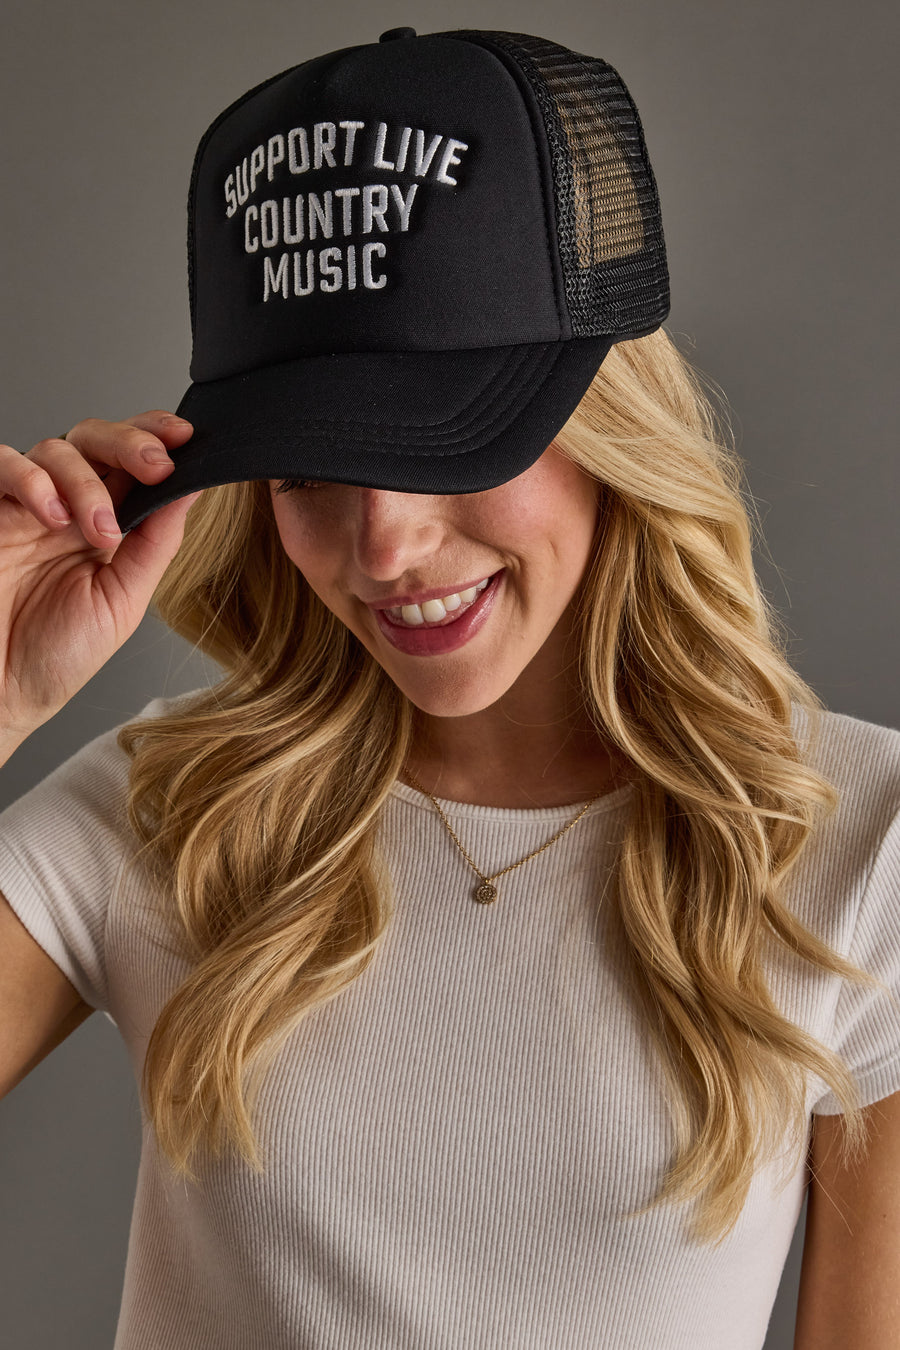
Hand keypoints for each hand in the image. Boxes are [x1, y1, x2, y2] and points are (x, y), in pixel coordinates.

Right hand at [0, 411, 201, 740]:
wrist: (2, 695)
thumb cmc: (55, 658)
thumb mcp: (123, 600)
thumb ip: (155, 542)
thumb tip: (193, 490)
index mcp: (107, 526)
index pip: (132, 463)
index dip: (156, 437)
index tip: (186, 437)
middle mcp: (67, 509)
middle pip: (97, 439)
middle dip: (131, 442)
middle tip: (156, 466)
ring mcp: (26, 508)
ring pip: (57, 448)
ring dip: (87, 482)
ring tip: (97, 531)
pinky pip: (3, 465)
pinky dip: (31, 479)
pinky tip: (51, 515)